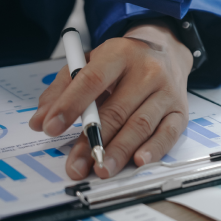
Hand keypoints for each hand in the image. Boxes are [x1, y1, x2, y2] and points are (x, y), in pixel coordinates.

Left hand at [30, 20, 192, 178]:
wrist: (166, 51)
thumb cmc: (121, 63)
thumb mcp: (89, 63)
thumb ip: (62, 90)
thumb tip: (40, 122)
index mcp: (120, 54)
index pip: (92, 80)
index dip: (70, 105)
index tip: (51, 127)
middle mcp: (148, 71)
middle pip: (117, 109)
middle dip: (93, 140)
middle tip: (76, 164)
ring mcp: (167, 91)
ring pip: (141, 124)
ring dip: (120, 150)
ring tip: (101, 169)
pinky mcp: (180, 110)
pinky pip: (168, 133)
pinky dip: (154, 149)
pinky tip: (140, 161)